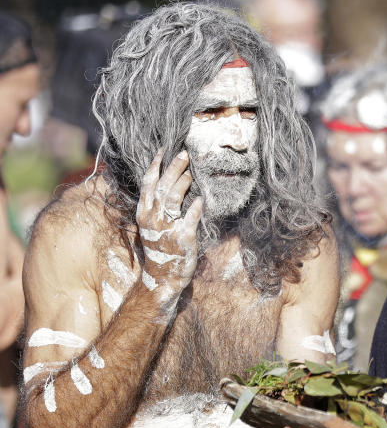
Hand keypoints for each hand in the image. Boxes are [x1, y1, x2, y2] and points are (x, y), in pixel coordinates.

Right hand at [135, 150, 202, 301]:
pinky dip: (195, 208)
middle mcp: (153, 218)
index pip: (148, 183)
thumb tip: (168, 185)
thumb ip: (157, 207)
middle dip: (173, 168)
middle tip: (184, 154)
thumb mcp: (152, 226)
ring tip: (192, 171)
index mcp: (144, 213)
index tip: (164, 151)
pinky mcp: (182, 237)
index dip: (155, 166)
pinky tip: (201, 199)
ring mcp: (167, 227)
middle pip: (162, 186)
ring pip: (172, 198)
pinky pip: (189, 219)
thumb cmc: (160, 249)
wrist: (162, 277)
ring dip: (182, 182)